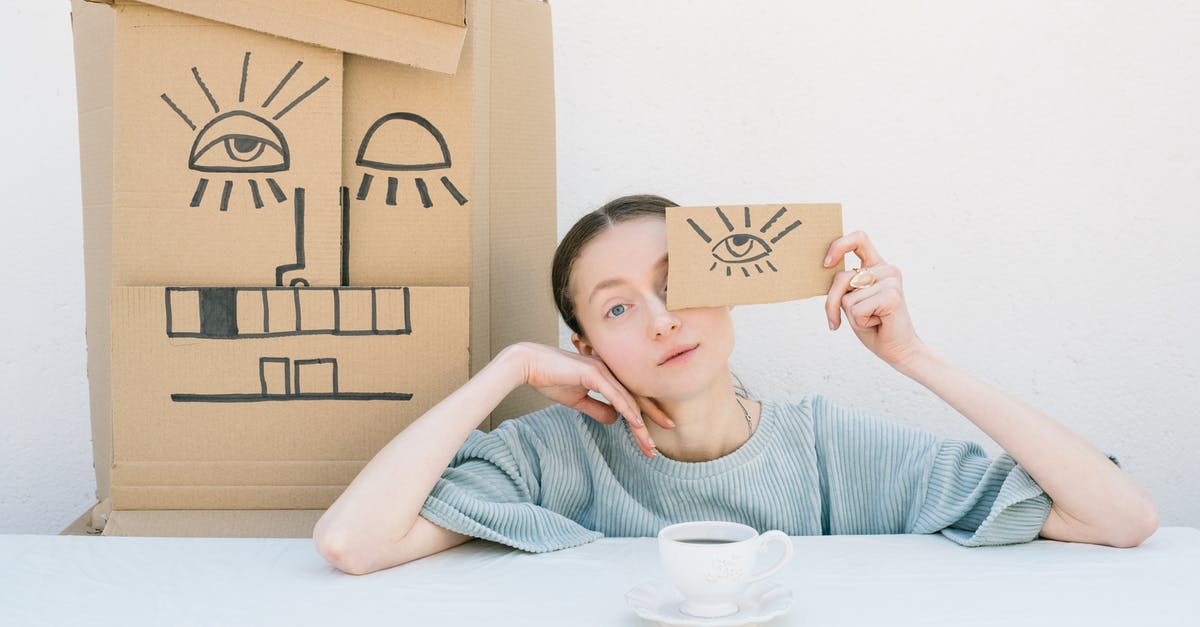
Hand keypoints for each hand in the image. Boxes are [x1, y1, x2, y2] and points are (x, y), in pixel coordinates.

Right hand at [507, 342, 671, 456]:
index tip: (655, 430)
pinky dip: (627, 409)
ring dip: (640, 423)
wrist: (529, 365)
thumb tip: (614, 420)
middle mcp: (609, 370)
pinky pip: (614, 394)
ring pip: (628, 399)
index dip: (645, 412)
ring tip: (649, 442)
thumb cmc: (551, 378)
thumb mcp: (577, 400)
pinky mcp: (593, 373)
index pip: (631, 396)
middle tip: (671, 429)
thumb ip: (597, 409)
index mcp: (607, 375)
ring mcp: (602, 370)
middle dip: (653, 415)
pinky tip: (636, 423)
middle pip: (636, 396)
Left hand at [823, 231, 924, 366]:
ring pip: (847, 297)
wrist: (898, 350)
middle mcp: (886, 270)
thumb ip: (843, 285)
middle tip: (839, 320)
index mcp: (877, 266)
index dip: (839, 245)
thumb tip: (826, 268)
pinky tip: (878, 323)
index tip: (827, 263)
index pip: (859, 239)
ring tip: (872, 320)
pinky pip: (856, 309)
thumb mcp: (851, 302)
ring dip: (852, 316)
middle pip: (841, 278)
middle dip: (833, 303)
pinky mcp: (892, 295)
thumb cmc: (873, 326)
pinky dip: (860, 322)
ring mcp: (891, 281)